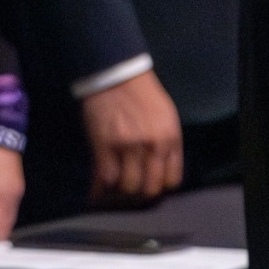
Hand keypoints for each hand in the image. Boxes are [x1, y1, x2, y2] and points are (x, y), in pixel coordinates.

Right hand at [82, 71, 181, 202]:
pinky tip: (96, 192)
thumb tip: (159, 170)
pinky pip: (105, 177)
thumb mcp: (165, 118)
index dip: (159, 185)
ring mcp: (129, 146)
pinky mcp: (105, 145)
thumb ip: (165, 144)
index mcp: (171, 138)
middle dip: (139, 194)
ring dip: (120, 192)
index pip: (171, 180)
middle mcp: (153, 145)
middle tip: (129, 192)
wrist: (116, 74)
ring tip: (113, 190)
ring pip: (128, 186)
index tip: (149, 185)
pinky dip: (100, 188)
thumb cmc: (141, 94)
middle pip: (150, 188)